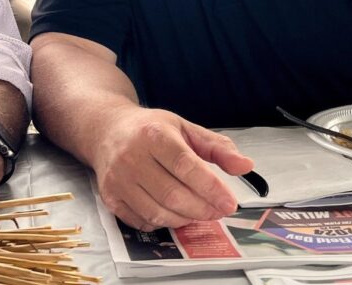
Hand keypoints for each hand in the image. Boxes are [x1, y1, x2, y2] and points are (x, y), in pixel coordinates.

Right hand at [91, 106, 252, 230]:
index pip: (186, 166)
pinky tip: (172, 212)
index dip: (211, 188)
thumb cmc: (150, 129)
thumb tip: (245, 166)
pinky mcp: (110, 197)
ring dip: (185, 218)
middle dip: (202, 209)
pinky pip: (142, 222)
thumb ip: (217, 148)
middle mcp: (131, 156)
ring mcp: (117, 179)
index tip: (230, 202)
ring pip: (158, 213)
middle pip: (173, 195)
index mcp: (153, 134)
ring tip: (197, 211)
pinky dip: (162, 223)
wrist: (106, 130)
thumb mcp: (185, 128)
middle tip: (217, 210)